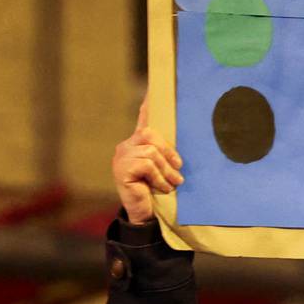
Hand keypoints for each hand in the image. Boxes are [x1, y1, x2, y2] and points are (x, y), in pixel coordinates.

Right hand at [112, 97, 183, 224]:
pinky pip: (147, 164)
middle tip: (178, 169)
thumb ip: (169, 155)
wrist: (145, 215)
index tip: (154, 87)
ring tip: (172, 183)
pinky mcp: (121, 169)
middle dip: (168, 152)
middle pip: (150, 134)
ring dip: (166, 170)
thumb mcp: (166, 170)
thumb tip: (183, 147)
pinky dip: (159, 178)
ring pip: (151, 152)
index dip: (149, 104)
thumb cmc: (158, 192)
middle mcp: (126, 146)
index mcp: (138, 143)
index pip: (143, 119)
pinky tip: (162, 188)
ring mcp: (121, 157)